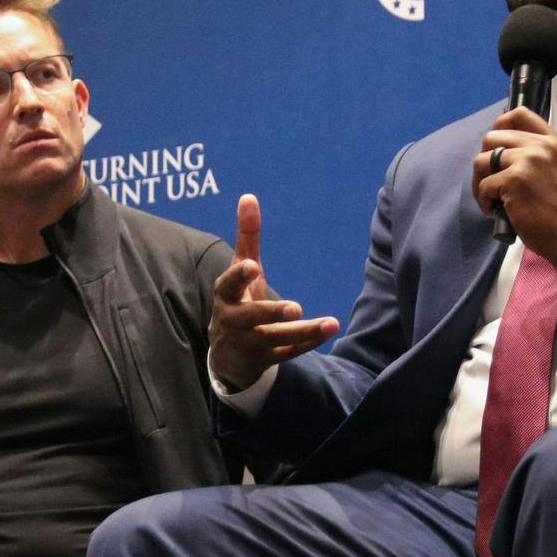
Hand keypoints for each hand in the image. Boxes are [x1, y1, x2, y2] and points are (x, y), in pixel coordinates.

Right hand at [207, 194, 339, 391]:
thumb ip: (246, 237)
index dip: (239, 275)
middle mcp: (233, 322)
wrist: (226, 355)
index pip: (227, 284)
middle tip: (295, 308)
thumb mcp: (240, 271)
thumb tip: (249, 196)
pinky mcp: (264, 360)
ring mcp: (249, 343)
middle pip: (250, 318)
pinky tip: (328, 331)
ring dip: (302, 332)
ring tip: (330, 323)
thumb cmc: (236, 302)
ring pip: (274, 339)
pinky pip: (288, 353)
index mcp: (226, 296)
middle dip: (271, 312)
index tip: (253, 265)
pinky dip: (308, 343)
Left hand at [472, 108, 556, 269]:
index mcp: (551, 141)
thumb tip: (503, 149)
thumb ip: (538, 153)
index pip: (520, 114)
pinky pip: (484, 185)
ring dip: (479, 181)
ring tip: (490, 198)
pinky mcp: (513, 180)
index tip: (496, 146)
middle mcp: (539, 146)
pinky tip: (494, 211)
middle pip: (492, 136)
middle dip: (485, 160)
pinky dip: (484, 201)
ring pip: (482, 160)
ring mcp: (526, 161)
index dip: (500, 125)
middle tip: (490, 180)